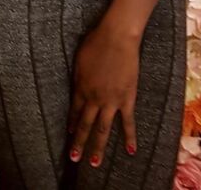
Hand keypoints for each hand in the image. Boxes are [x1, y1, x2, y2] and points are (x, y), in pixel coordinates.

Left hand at [68, 21, 139, 167]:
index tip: (70, 134)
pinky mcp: (127, 99)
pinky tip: (131, 151)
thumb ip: (78, 76)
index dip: (72, 123)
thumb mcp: (79, 59)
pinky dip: (130, 137)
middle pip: (85, 125)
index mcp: (80, 88)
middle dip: (79, 143)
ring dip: (98, 147)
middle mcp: (93, 98)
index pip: (74, 111)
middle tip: (74, 158)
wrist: (116, 37)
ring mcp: (110, 101)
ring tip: (94, 163)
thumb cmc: (95, 42)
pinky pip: (128, 122)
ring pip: (102, 130)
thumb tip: (77, 86)